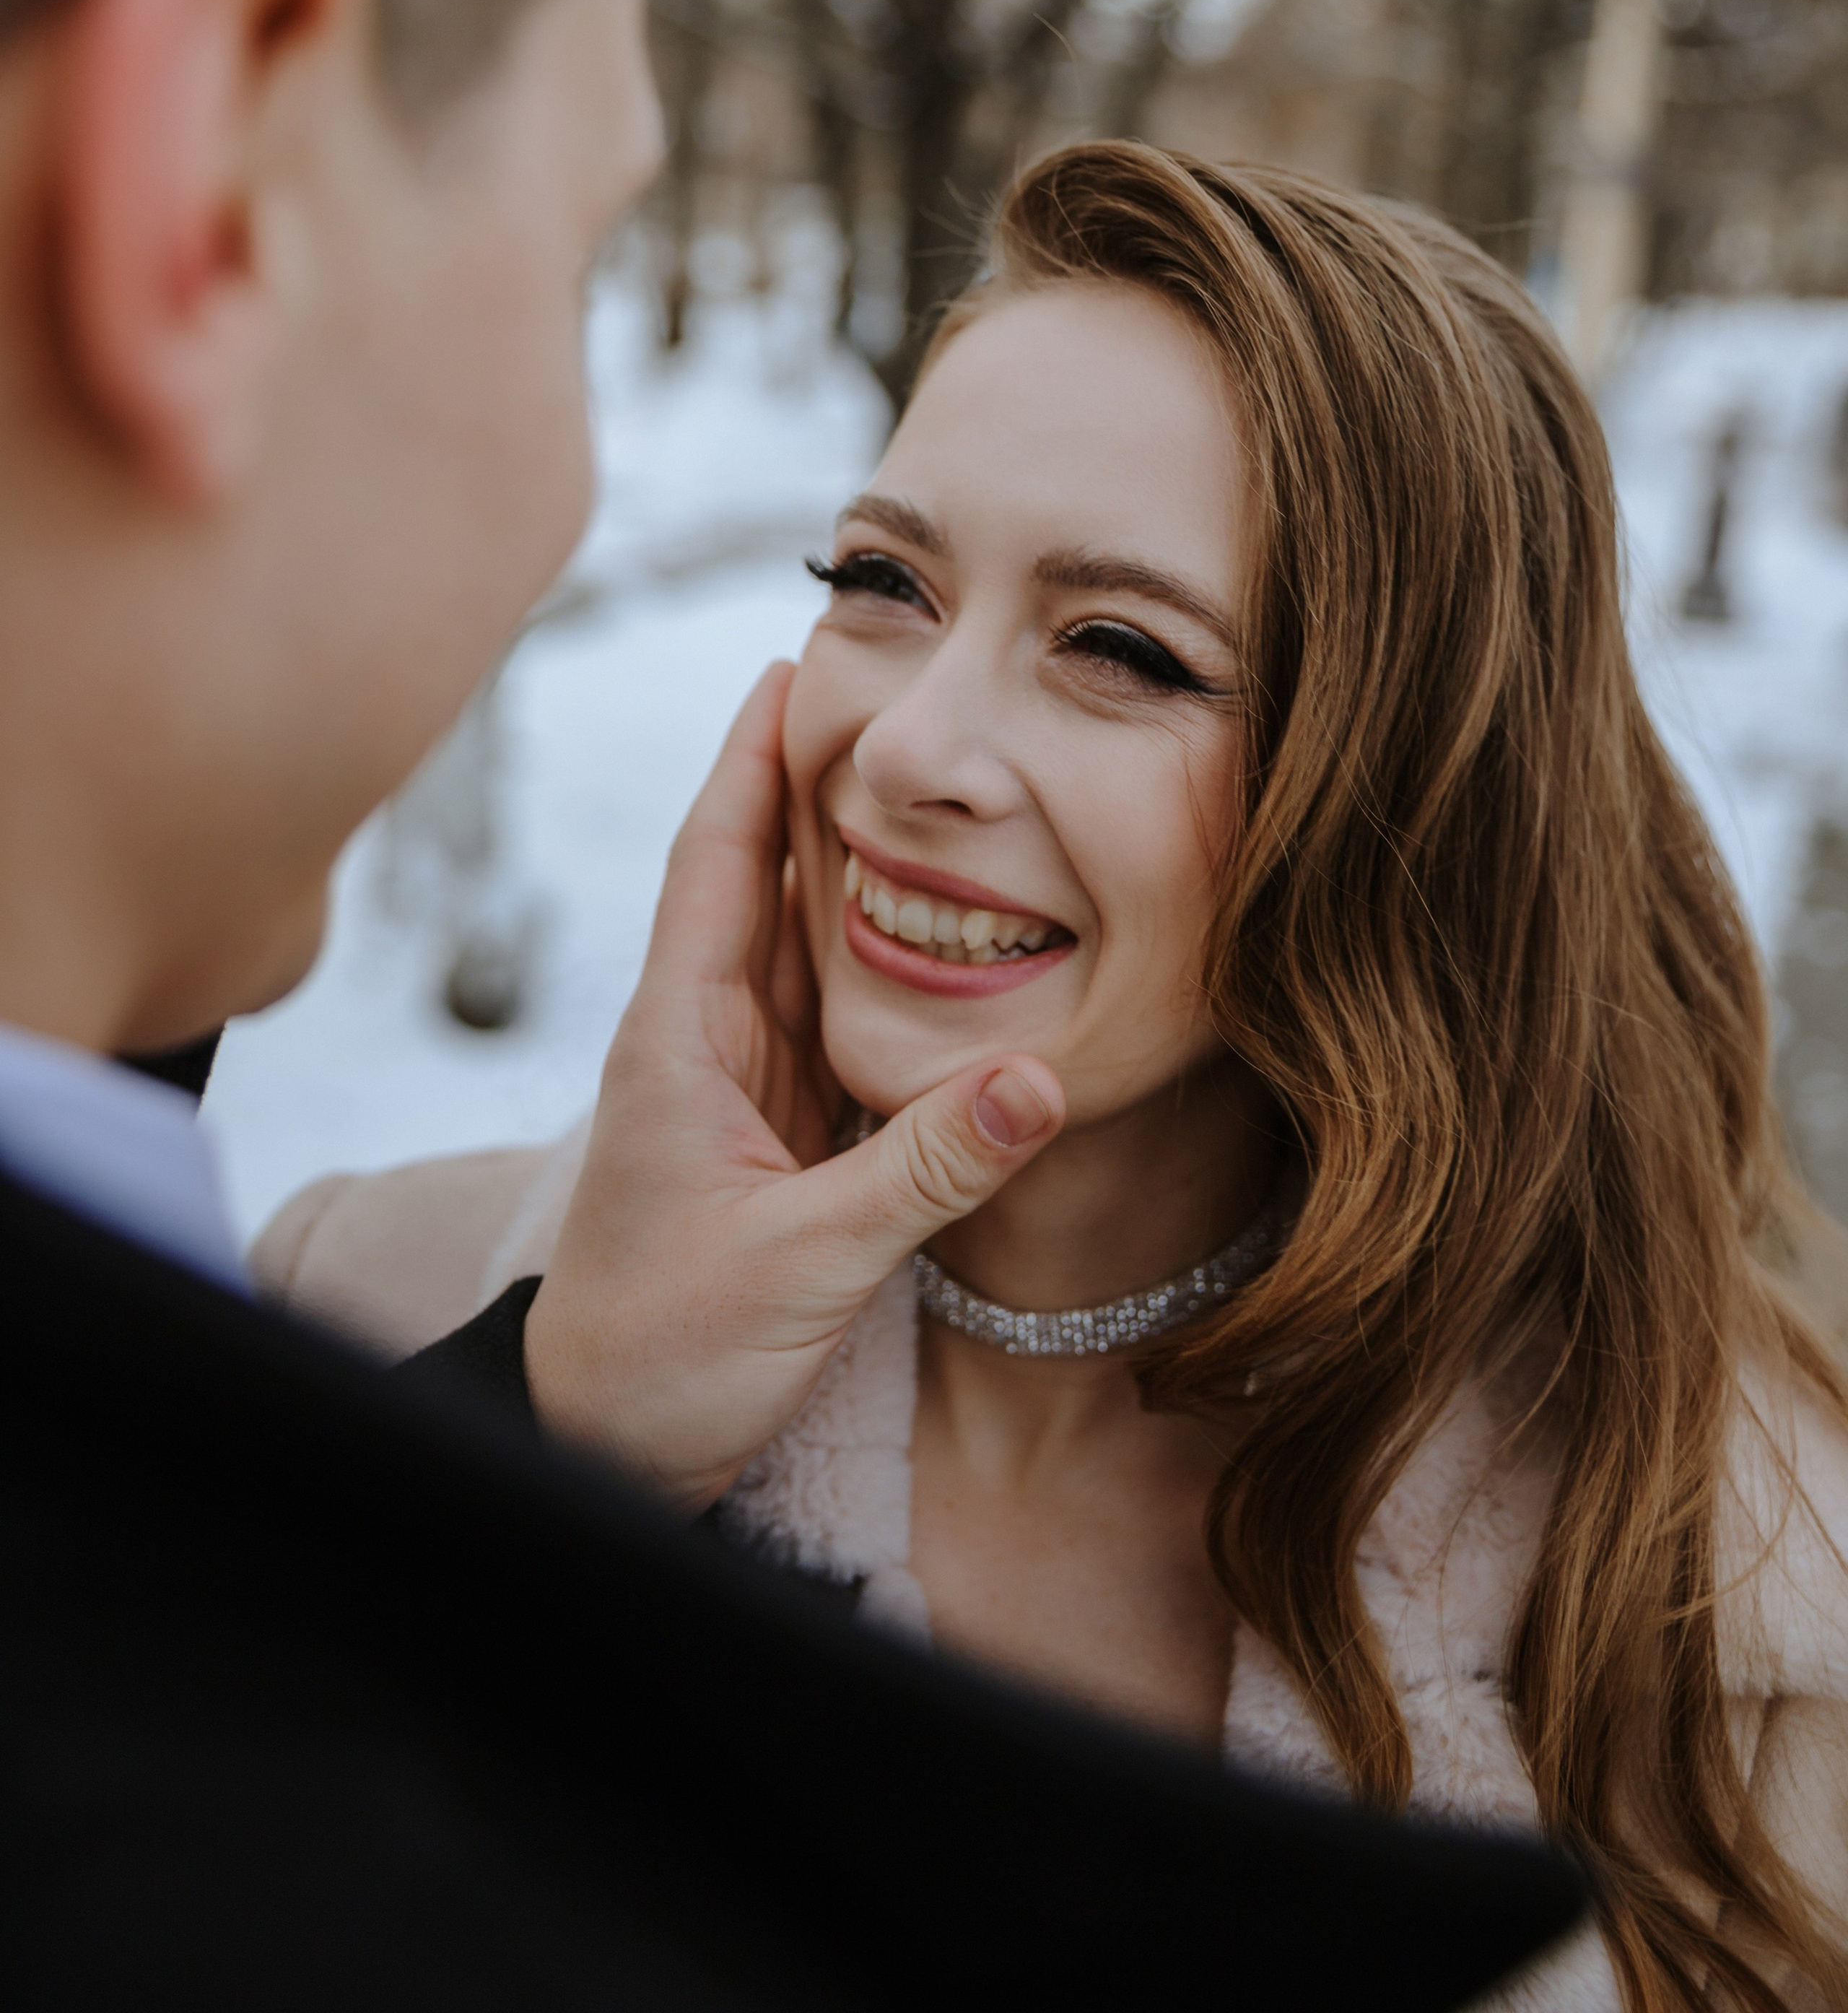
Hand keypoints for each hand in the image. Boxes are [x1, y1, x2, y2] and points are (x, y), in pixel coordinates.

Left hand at [523, 663, 1063, 1507]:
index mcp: (680, 1043)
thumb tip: (1041, 1079)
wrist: (601, 1449)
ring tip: (925, 781)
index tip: (787, 664)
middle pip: (764, 885)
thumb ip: (921, 1174)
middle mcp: (707, 1046)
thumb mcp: (800, 1263)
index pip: (716, 866)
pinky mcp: (778, 1143)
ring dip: (854, 871)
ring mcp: (742, 1092)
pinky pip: (837, 1028)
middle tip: (881, 690)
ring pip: (805, 952)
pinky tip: (935, 935)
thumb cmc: (661, 1356)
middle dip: (814, 786)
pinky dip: (883, 972)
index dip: (751, 762)